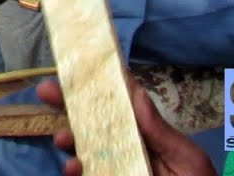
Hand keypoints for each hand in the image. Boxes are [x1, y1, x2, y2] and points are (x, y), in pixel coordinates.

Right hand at [39, 78, 215, 175]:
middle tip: (47, 91)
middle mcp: (127, 149)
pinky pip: (88, 174)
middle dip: (68, 105)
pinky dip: (74, 171)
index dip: (97, 86)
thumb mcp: (186, 158)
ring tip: (62, 138)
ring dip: (68, 139)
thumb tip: (136, 91)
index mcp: (146, 135)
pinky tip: (74, 168)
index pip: (119, 105)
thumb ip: (160, 131)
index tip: (76, 68)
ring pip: (84, 150)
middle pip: (93, 123)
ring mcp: (116, 168)